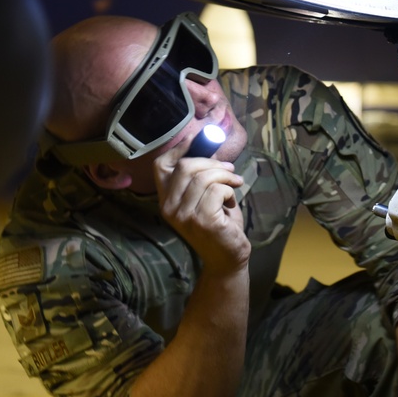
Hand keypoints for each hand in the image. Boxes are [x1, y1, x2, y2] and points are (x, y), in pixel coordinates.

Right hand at [153, 151, 249, 274]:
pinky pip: (217, 190)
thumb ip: (201, 175)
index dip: (180, 147)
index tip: (199, 138)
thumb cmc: (218, 223)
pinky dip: (230, 190)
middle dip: (213, 162)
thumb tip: (207, 141)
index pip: (161, 165)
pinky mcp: (202, 221)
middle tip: (230, 170)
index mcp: (165, 200)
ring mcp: (184, 216)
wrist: (227, 258)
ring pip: (204, 177)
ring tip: (235, 183)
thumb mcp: (204, 196)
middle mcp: (169, 208)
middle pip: (185, 166)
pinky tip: (231, 202)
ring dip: (225, 175)